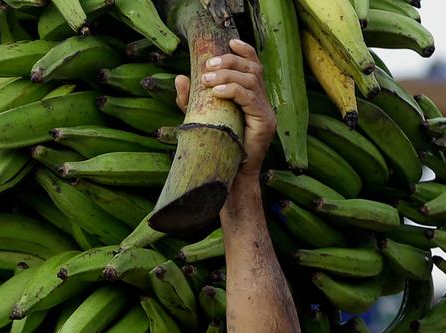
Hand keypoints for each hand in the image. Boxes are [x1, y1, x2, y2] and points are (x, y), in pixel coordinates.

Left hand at [175, 40, 275, 174]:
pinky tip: (216, 92)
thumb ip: (191, 99)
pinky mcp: (264, 123)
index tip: (228, 42)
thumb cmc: (216, 149)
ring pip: (252, 80)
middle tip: (208, 66)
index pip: (254, 66)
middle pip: (253, 69)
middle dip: (230, 62)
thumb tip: (180, 77)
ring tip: (207, 80)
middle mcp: (263, 102)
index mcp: (253, 98)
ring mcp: (266, 112)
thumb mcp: (200, 118)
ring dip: (227, 75)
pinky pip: (250, 98)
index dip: (244, 51)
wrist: (229, 178)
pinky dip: (232, 90)